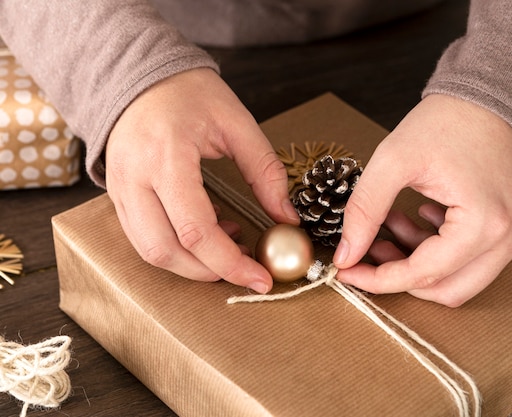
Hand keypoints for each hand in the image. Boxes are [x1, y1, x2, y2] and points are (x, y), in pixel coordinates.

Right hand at [105, 68, 298, 292]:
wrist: (140, 76)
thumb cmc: (188, 92)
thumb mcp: (236, 123)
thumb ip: (265, 172)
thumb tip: (287, 218)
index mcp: (166, 157)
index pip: (195, 230)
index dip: (230, 263)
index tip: (261, 277)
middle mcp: (135, 178)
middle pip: (166, 251)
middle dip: (210, 272)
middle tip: (246, 269)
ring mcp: (120, 189)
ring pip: (150, 251)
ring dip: (192, 264)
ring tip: (230, 244)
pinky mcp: (118, 195)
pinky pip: (143, 237)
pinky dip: (177, 247)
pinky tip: (207, 230)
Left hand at [333, 94, 511, 306]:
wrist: (494, 89)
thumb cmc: (448, 119)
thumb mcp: (393, 160)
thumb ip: (365, 211)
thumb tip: (346, 256)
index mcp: (486, 222)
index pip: (424, 274)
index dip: (379, 279)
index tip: (348, 271)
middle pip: (451, 290)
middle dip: (404, 276)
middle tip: (374, 248)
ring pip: (467, 275)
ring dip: (425, 259)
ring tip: (399, 222)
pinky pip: (486, 254)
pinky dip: (450, 246)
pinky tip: (429, 216)